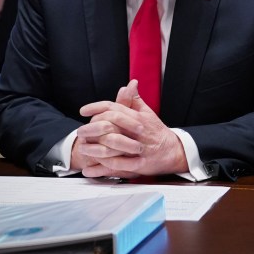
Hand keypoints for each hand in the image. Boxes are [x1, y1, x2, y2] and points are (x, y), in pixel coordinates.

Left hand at [71, 80, 188, 177]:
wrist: (173, 151)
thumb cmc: (157, 132)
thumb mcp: (148, 113)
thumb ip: (135, 100)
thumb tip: (130, 84)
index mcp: (138, 118)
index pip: (114, 108)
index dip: (97, 108)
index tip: (83, 110)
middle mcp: (137, 132)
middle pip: (110, 126)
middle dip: (92, 129)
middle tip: (80, 131)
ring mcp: (138, 149)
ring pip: (112, 147)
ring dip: (94, 149)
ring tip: (82, 149)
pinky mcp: (138, 165)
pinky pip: (117, 166)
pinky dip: (101, 168)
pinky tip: (90, 169)